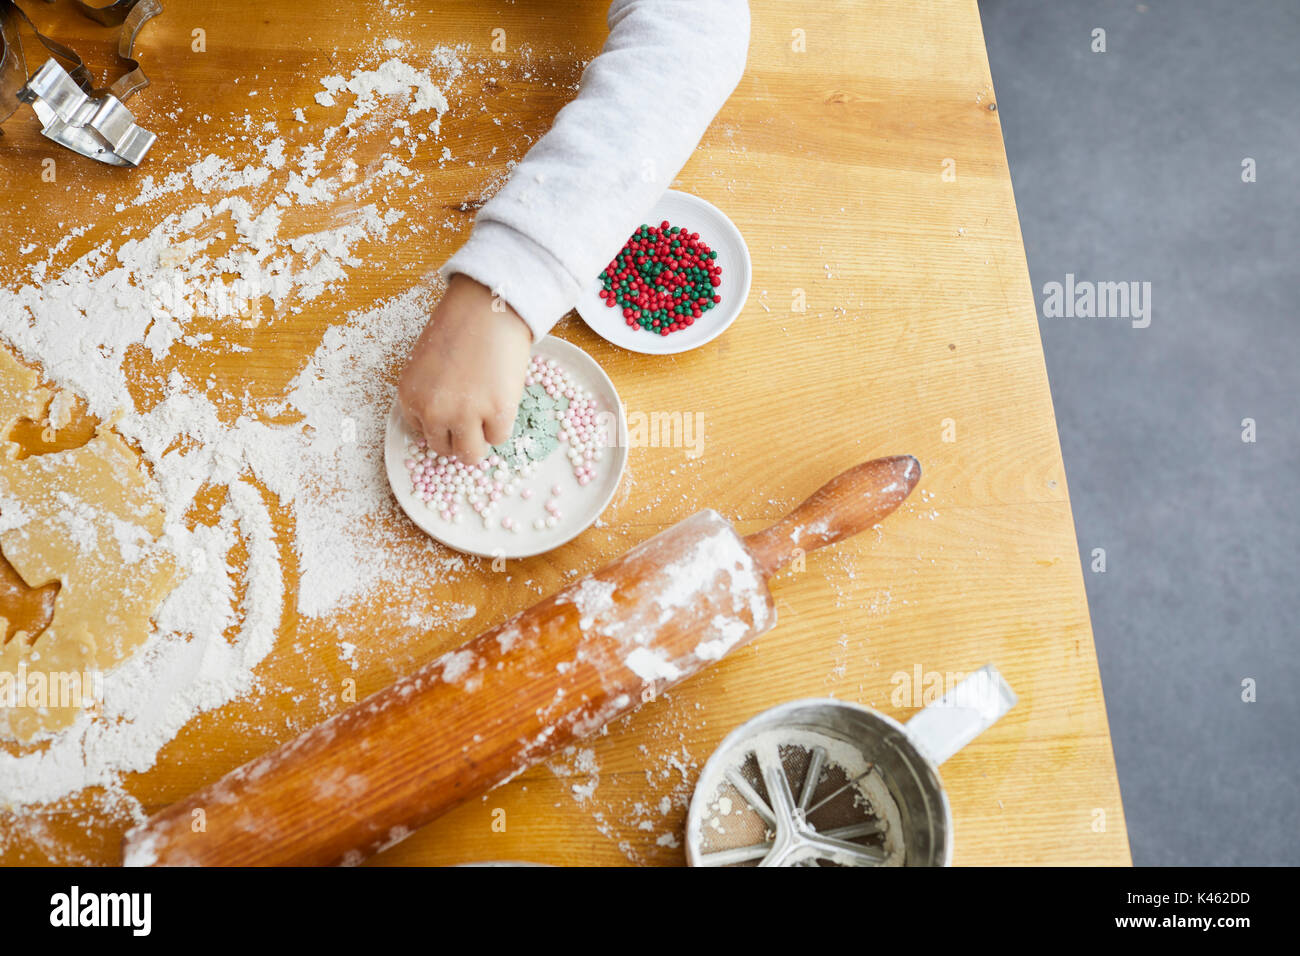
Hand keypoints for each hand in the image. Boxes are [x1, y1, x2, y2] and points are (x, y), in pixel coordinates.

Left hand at [397, 275, 532, 463]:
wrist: (488, 306)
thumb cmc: (460, 327)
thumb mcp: (428, 365)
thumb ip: (431, 396)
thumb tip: (448, 426)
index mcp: (410, 397)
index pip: (423, 432)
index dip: (443, 421)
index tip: (456, 406)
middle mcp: (432, 411)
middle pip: (444, 449)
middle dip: (460, 435)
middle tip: (475, 413)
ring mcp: (464, 415)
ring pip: (470, 455)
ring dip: (480, 440)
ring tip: (488, 414)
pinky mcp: (496, 414)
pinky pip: (499, 439)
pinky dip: (503, 424)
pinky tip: (503, 396)